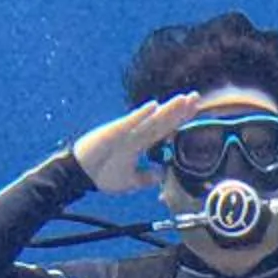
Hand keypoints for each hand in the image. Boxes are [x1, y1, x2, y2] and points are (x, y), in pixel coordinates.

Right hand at [73, 94, 202, 195]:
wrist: (81, 174)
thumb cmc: (103, 174)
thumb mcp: (131, 181)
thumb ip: (147, 178)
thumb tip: (162, 174)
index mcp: (141, 142)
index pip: (165, 128)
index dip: (181, 119)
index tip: (195, 109)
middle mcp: (137, 133)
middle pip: (163, 120)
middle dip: (180, 109)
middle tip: (196, 96)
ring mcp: (127, 131)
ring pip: (151, 119)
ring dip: (167, 109)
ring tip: (183, 99)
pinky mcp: (114, 132)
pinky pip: (130, 122)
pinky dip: (141, 115)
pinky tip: (154, 106)